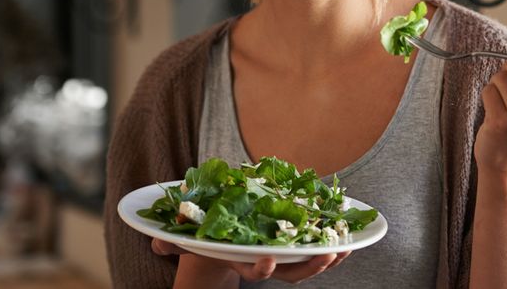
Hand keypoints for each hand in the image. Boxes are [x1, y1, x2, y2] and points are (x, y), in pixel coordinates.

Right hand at [153, 238, 350, 283]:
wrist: (217, 238)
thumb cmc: (201, 235)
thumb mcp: (185, 236)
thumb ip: (171, 240)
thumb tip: (156, 241)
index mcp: (240, 258)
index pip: (254, 269)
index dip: (263, 267)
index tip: (270, 260)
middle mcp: (263, 261)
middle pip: (291, 272)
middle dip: (310, 266)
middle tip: (328, 254)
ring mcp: (281, 256)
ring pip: (308, 264)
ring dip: (329, 257)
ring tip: (348, 246)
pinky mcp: (293, 245)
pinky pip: (315, 248)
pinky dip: (332, 243)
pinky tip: (350, 235)